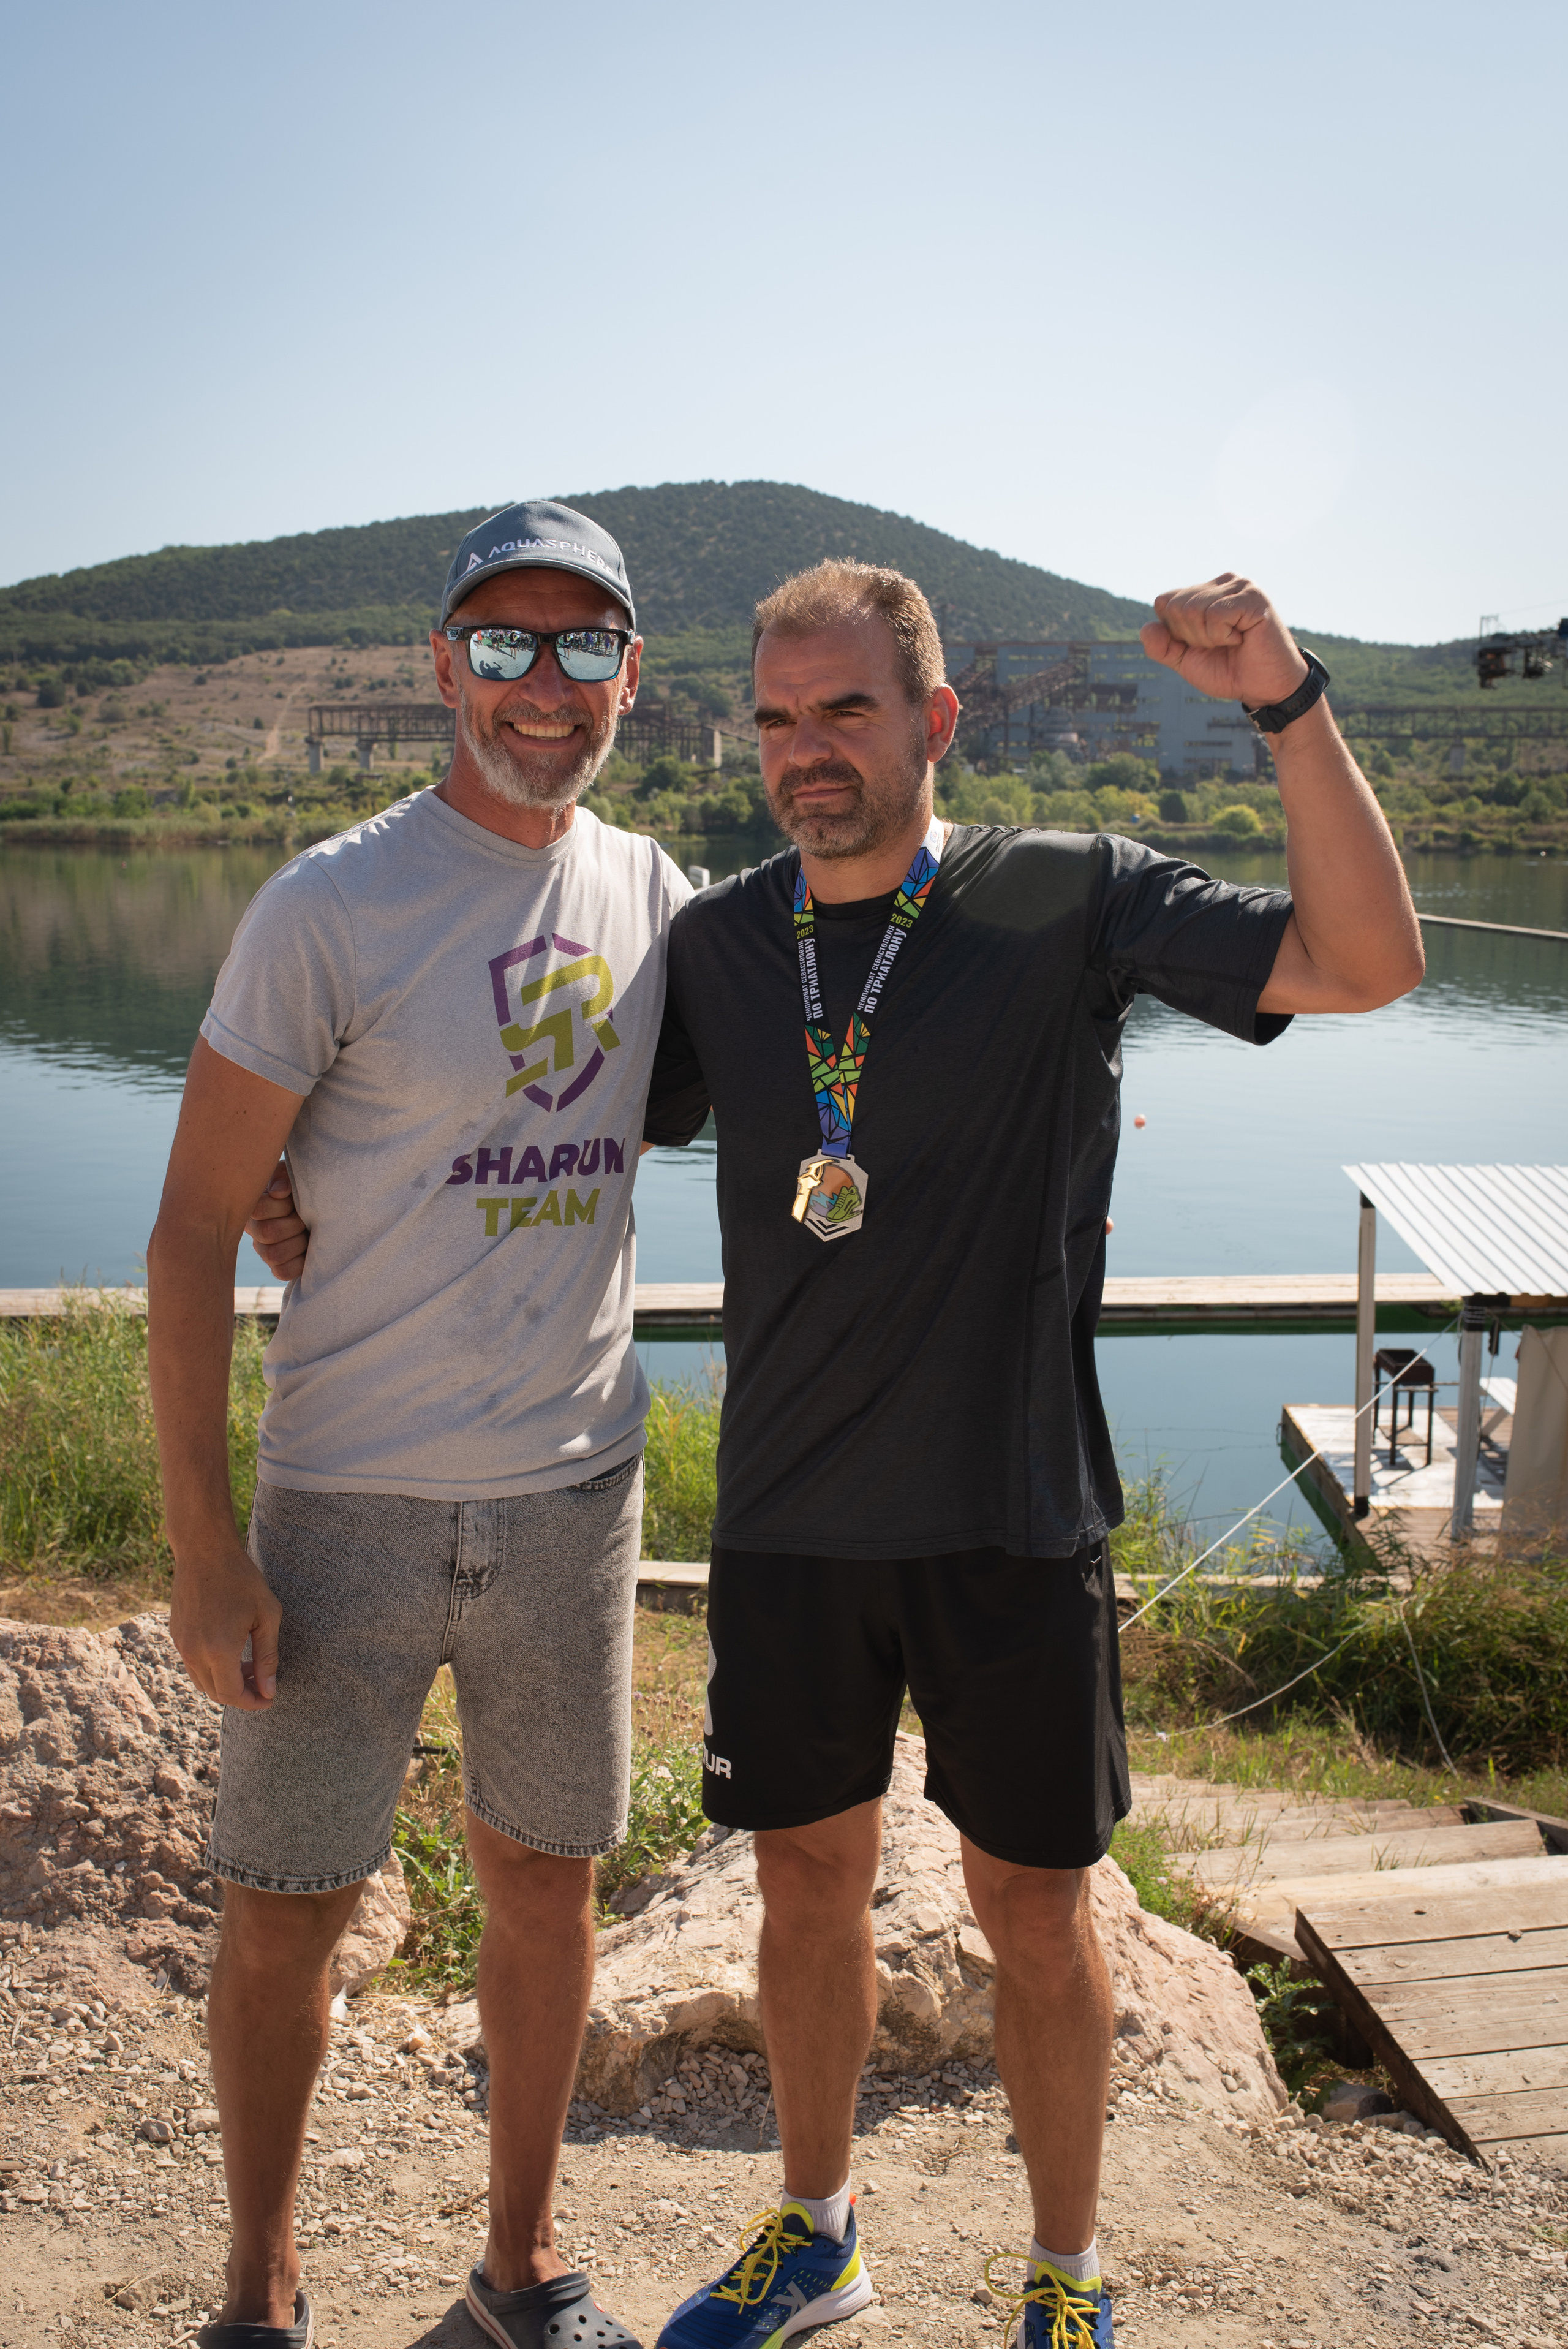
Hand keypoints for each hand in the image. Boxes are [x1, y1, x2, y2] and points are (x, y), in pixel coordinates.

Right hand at [170, 1538, 282, 1709]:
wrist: (204, 1551)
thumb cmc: (242, 1580)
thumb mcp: (267, 1616)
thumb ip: (267, 1657)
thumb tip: (269, 1691)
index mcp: (219, 1650)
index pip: (232, 1695)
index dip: (252, 1703)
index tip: (270, 1699)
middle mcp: (194, 1652)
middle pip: (215, 1693)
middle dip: (241, 1695)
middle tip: (262, 1682)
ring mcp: (181, 1644)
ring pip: (202, 1681)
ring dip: (225, 1682)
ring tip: (249, 1664)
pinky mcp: (175, 1634)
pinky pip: (193, 1664)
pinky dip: (212, 1668)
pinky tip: (230, 1649)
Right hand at [245, 1160, 307, 1281]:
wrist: (317, 1207)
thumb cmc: (299, 1188)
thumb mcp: (290, 1174)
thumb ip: (282, 1176)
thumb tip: (280, 1192)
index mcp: (254, 1206)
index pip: (259, 1209)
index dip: (282, 1205)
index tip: (292, 1198)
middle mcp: (254, 1230)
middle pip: (267, 1233)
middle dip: (293, 1224)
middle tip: (304, 1218)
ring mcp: (264, 1251)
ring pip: (273, 1255)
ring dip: (297, 1243)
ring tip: (307, 1233)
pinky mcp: (278, 1267)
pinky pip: (283, 1272)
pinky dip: (299, 1263)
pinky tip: (307, 1250)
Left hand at [1141, 574, 1308, 707]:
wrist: (1265, 689)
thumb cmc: (1229, 671)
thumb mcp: (1187, 661)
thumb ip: (1162, 647)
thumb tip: (1146, 628)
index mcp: (1206, 592)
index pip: (1165, 602)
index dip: (1176, 633)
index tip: (1204, 644)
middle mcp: (1223, 582)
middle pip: (1176, 606)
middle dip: (1191, 636)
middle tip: (1221, 645)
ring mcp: (1240, 585)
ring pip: (1194, 610)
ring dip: (1209, 638)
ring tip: (1234, 641)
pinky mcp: (1253, 597)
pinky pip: (1216, 615)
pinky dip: (1223, 636)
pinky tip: (1243, 638)